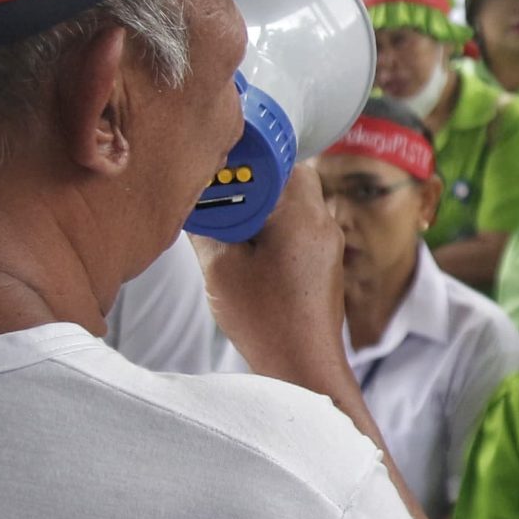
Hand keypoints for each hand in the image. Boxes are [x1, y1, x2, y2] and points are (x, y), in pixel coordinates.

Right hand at [197, 166, 350, 394]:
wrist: (304, 367)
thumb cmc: (267, 322)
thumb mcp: (220, 267)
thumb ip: (204, 224)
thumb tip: (190, 199)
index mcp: (300, 212)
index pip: (276, 155)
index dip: (244, 152)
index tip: (217, 157)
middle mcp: (322, 220)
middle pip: (287, 173)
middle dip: (252, 178)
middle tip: (219, 192)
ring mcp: (328, 241)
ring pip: (294, 200)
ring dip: (263, 203)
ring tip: (230, 224)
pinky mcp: (326, 261)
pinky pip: (300, 225)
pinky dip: (274, 225)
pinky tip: (248, 247)